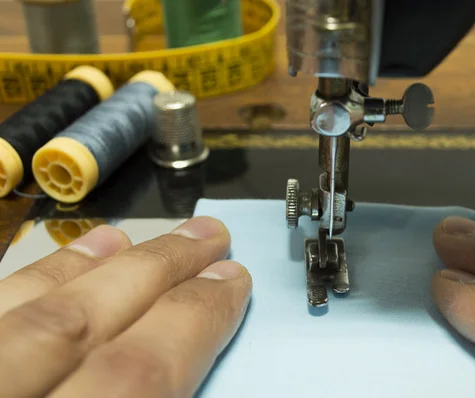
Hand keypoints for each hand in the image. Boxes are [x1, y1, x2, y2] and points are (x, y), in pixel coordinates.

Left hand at [0, 217, 250, 397]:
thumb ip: (157, 395)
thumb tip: (198, 358)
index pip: (138, 372)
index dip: (195, 317)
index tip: (231, 284)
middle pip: (82, 324)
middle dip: (157, 272)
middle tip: (207, 239)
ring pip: (28, 314)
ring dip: (93, 269)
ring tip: (137, 240)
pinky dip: (29, 284)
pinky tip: (59, 266)